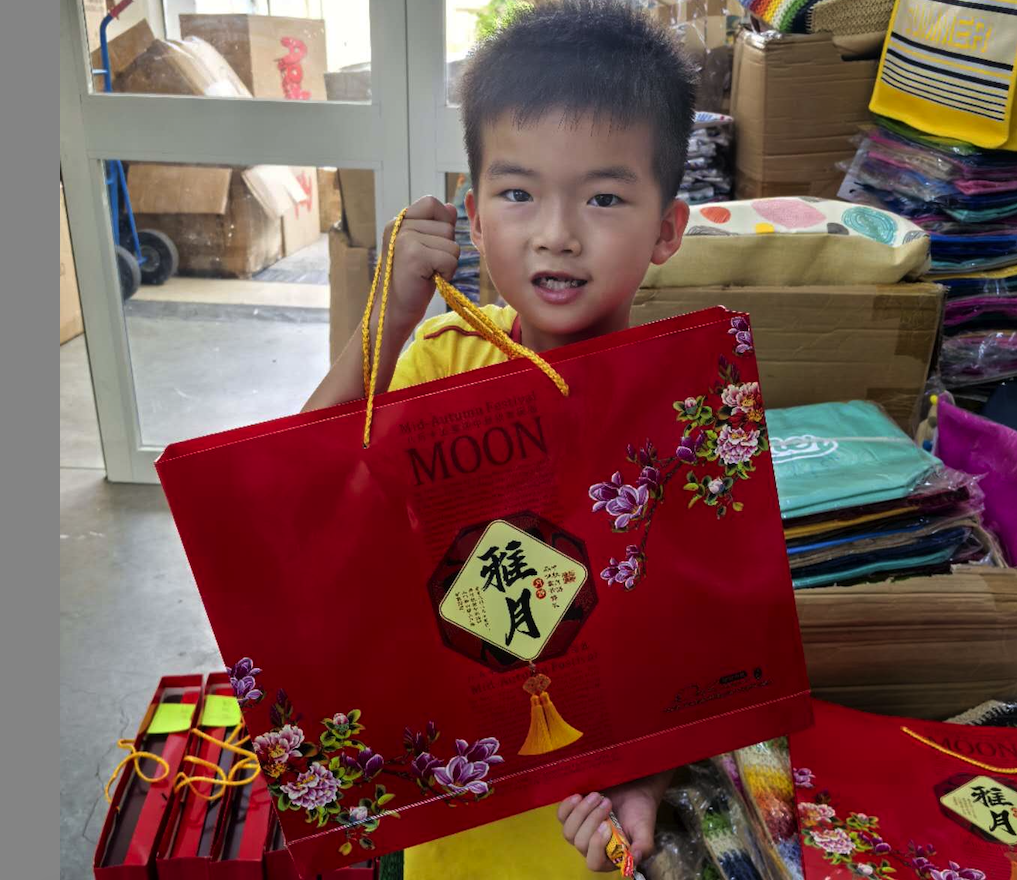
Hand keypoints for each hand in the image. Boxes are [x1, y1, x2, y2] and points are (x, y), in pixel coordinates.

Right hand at [379, 195, 459, 333]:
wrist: (393, 312)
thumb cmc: (411, 282)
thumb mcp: (424, 249)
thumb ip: (436, 227)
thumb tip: (451, 207)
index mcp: (399, 221)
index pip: (432, 203)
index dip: (442, 223)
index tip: (431, 246)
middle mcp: (399, 226)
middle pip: (447, 227)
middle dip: (445, 250)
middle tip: (427, 267)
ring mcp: (405, 239)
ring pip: (452, 244)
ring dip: (447, 264)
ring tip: (427, 273)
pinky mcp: (414, 256)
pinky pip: (450, 259)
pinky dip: (446, 274)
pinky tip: (428, 280)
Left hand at [557, 772, 669, 871]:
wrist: (633, 790)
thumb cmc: (640, 811)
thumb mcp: (645, 830)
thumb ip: (642, 847)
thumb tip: (634, 860)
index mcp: (609, 857)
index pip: (594, 863)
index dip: (596, 846)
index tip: (607, 825)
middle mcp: (592, 848)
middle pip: (580, 844)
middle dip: (592, 820)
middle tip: (607, 802)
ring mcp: (580, 832)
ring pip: (568, 831)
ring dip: (581, 812)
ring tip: (597, 795)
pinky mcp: (573, 816)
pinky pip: (561, 817)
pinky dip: (568, 806)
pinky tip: (580, 796)